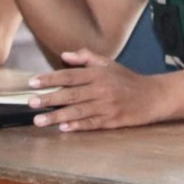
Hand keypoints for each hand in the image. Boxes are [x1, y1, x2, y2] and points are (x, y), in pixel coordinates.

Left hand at [23, 48, 167, 131]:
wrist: (153, 97)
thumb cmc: (128, 79)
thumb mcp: (109, 63)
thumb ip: (86, 58)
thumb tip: (65, 55)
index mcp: (98, 74)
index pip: (70, 75)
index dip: (50, 79)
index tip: (32, 83)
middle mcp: (101, 89)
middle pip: (70, 94)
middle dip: (48, 99)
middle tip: (31, 103)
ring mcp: (107, 106)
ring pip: (77, 111)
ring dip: (57, 116)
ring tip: (39, 121)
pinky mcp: (112, 121)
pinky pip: (91, 124)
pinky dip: (77, 126)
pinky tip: (63, 128)